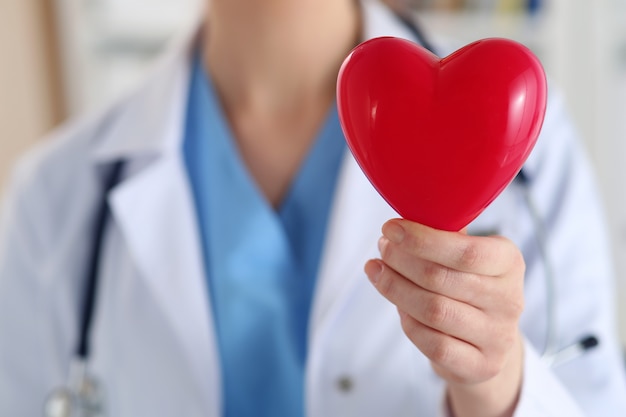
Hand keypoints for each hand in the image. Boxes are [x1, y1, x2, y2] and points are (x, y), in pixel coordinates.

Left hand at [364, 219, 525, 416]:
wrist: (489, 343)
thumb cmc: (469, 286)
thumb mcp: (468, 256)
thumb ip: (447, 234)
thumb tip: (409, 210)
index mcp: (509, 262)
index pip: (466, 251)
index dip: (422, 239)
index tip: (390, 228)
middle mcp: (509, 299)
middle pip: (440, 279)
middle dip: (401, 260)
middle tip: (382, 249)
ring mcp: (498, 336)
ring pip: (433, 310)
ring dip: (396, 288)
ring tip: (377, 270)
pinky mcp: (481, 365)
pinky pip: (433, 343)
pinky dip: (408, 322)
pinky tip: (396, 305)